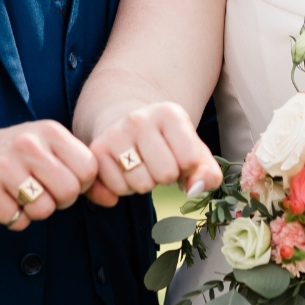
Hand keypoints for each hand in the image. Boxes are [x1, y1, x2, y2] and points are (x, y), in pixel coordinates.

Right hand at [0, 121, 98, 232]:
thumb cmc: (19, 156)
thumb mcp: (50, 149)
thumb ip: (82, 169)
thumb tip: (112, 199)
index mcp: (49, 130)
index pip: (89, 168)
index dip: (82, 182)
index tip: (65, 179)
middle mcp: (27, 144)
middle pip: (69, 191)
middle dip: (61, 200)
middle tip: (43, 190)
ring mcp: (4, 166)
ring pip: (44, 209)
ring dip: (36, 210)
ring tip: (22, 193)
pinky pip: (17, 220)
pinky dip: (14, 218)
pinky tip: (5, 200)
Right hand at [86, 101, 221, 203]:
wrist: (125, 123)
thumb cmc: (167, 143)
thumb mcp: (194, 151)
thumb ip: (208, 173)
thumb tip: (192, 190)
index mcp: (169, 113)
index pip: (189, 161)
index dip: (186, 168)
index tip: (178, 157)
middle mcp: (139, 119)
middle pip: (165, 175)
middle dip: (164, 178)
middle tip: (157, 164)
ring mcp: (115, 133)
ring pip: (140, 185)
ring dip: (143, 184)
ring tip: (140, 166)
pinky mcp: (96, 150)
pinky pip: (116, 190)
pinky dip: (122, 189)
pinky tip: (123, 172)